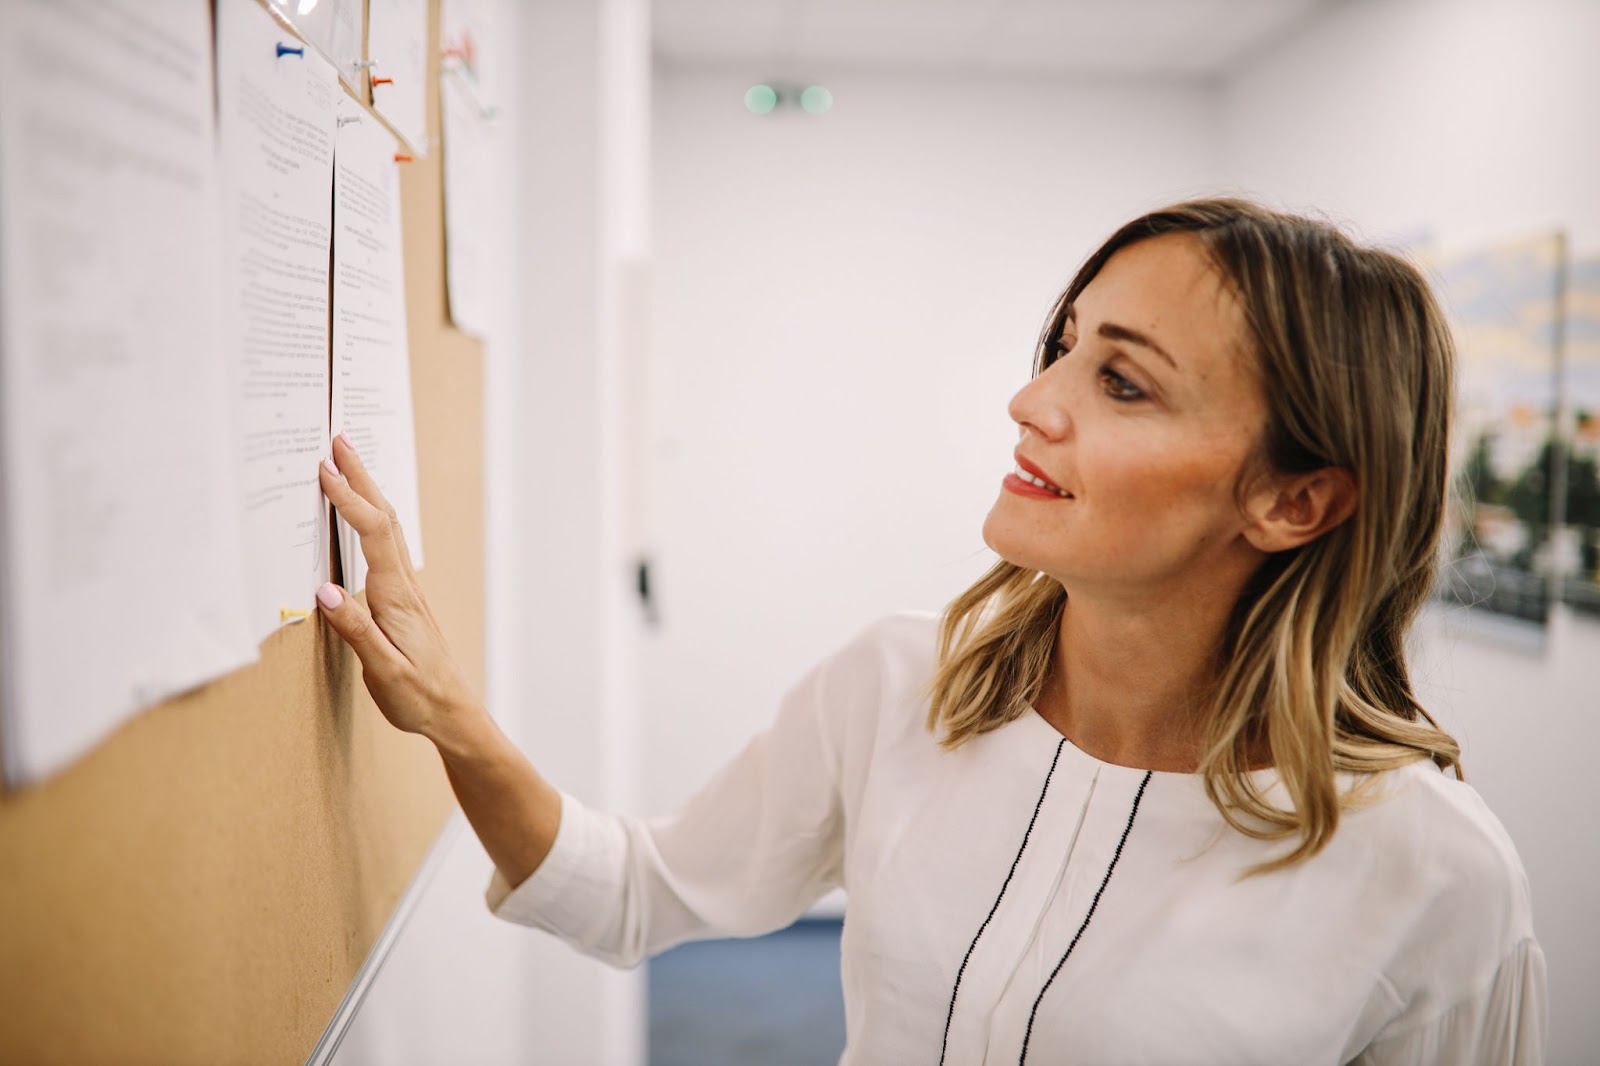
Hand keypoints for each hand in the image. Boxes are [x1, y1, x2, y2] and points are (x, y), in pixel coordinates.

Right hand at [316, 434, 476, 738]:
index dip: (350, 499)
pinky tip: (363, 515)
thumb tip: (323, 590)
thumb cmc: (417, 695)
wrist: (452, 711)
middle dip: (361, 477)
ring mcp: (406, 590)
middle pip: (385, 518)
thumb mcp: (382, 670)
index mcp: (396, 597)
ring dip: (368, 492)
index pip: (373, 534)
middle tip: (340, 441)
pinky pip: (387, 545)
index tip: (325, 470)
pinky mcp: (403, 599)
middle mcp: (404, 585)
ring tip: (348, 463)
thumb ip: (354, 629)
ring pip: (389, 528)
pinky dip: (371, 518)